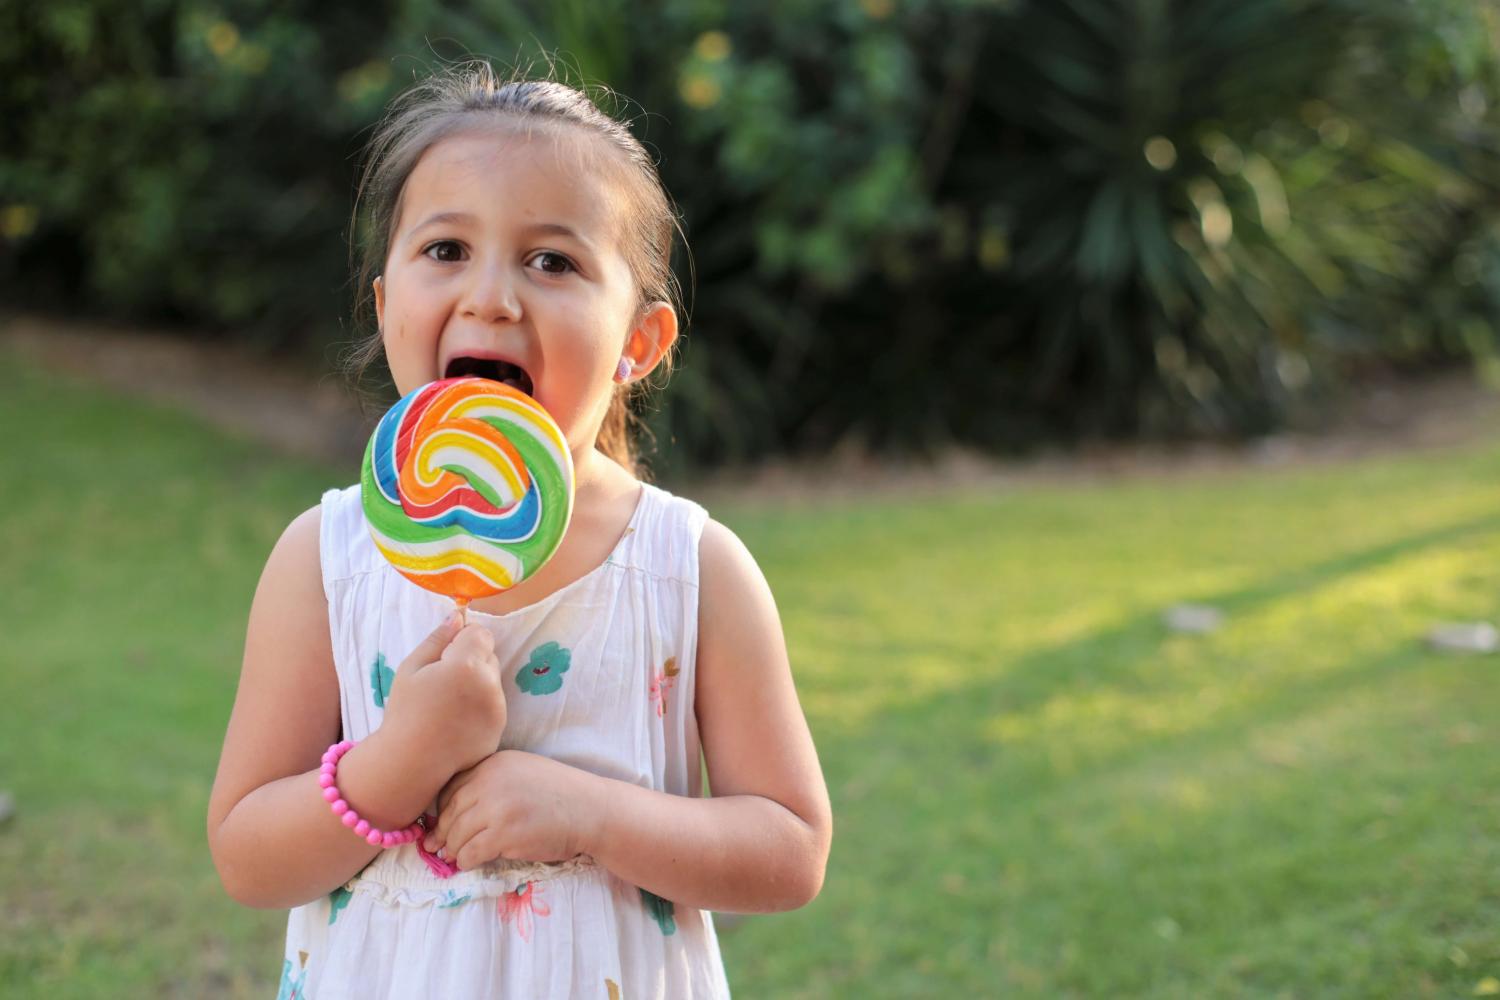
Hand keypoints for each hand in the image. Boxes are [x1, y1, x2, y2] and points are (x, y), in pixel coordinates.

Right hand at [382, 612, 506, 774]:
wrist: (411, 762)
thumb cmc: (405, 712)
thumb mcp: (411, 668)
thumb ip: (438, 639)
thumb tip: (458, 616)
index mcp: (467, 665)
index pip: (481, 633)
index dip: (462, 641)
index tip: (444, 657)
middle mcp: (489, 685)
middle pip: (489, 656)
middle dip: (471, 661)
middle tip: (443, 682)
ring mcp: (498, 709)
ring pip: (492, 681)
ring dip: (477, 684)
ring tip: (449, 704)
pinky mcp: (500, 728)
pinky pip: (494, 705)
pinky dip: (480, 707)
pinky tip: (457, 721)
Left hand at [422, 750, 602, 870]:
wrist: (591, 810)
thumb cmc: (560, 794)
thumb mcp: (523, 772)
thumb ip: (492, 782)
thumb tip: (458, 809)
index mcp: (494, 764)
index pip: (452, 787)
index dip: (443, 809)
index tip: (442, 822)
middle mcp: (491, 782)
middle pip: (451, 811)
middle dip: (443, 832)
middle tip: (437, 846)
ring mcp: (497, 809)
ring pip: (457, 834)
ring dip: (451, 849)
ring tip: (452, 857)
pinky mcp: (504, 835)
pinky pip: (470, 852)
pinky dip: (464, 860)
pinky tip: (468, 863)